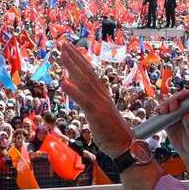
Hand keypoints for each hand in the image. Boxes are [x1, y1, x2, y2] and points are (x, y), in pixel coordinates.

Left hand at [60, 43, 132, 157]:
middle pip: (87, 71)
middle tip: (63, 43)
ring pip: (84, 80)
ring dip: (72, 66)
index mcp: (102, 94)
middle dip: (74, 56)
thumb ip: (91, 102)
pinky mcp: (96, 114)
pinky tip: (62, 83)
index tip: (71, 49)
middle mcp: (101, 94)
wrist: (126, 146)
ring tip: (62, 54)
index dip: (80, 59)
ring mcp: (99, 103)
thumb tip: (79, 93)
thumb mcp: (101, 113)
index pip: (90, 72)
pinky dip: (73, 90)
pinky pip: (83, 100)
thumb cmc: (113, 132)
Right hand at [158, 89, 188, 157]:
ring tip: (162, 111)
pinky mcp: (168, 119)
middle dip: (172, 100)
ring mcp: (176, 114)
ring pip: (169, 103)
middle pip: (178, 98)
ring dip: (164, 105)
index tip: (179, 100)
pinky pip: (163, 112)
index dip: (183, 95)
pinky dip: (159, 110)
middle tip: (170, 109)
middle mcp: (185, 109)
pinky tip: (157, 111)